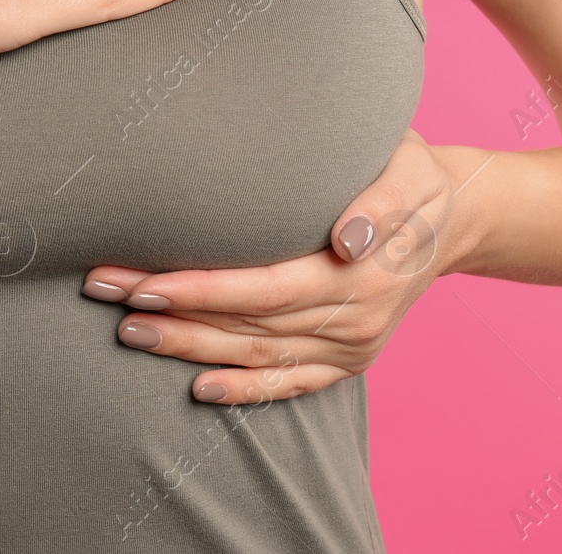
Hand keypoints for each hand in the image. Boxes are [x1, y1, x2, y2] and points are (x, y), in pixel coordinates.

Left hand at [80, 130, 464, 402]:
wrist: (454, 217)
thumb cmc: (415, 176)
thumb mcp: (410, 169)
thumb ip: (381, 200)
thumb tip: (348, 237)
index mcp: (364, 272)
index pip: (265, 288)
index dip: (202, 289)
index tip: (144, 281)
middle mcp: (356, 318)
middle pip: (249, 325)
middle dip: (174, 313)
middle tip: (107, 295)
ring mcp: (353, 345)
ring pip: (258, 356)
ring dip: (190, 349)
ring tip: (129, 331)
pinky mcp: (350, 360)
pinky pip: (291, 384)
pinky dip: (246, 392)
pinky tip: (199, 388)